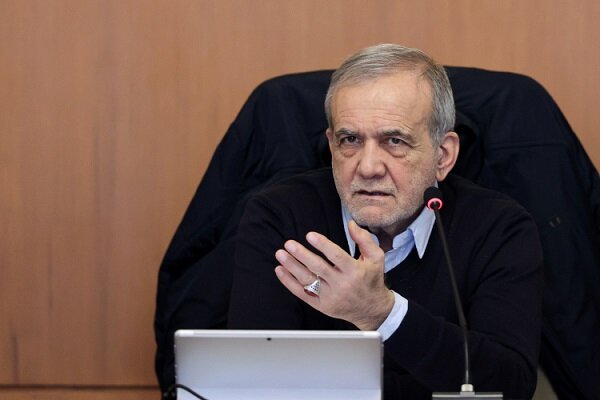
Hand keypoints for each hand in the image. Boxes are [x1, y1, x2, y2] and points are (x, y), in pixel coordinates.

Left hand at [274, 220, 394, 329]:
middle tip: (289, 244)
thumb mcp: (376, 258)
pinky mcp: (321, 305)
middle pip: (318, 268)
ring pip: (308, 280)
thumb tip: (351, 224)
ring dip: (292, 266)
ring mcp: (330, 297)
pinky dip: (289, 282)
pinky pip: (302, 293)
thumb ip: (364, 239)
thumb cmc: (371, 280)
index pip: (336, 256)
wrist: (371, 309)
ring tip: (281, 254)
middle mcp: (342, 285)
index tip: (310, 235)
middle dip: (302, 255)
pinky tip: (280, 270)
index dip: (323, 245)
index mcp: (355, 271)